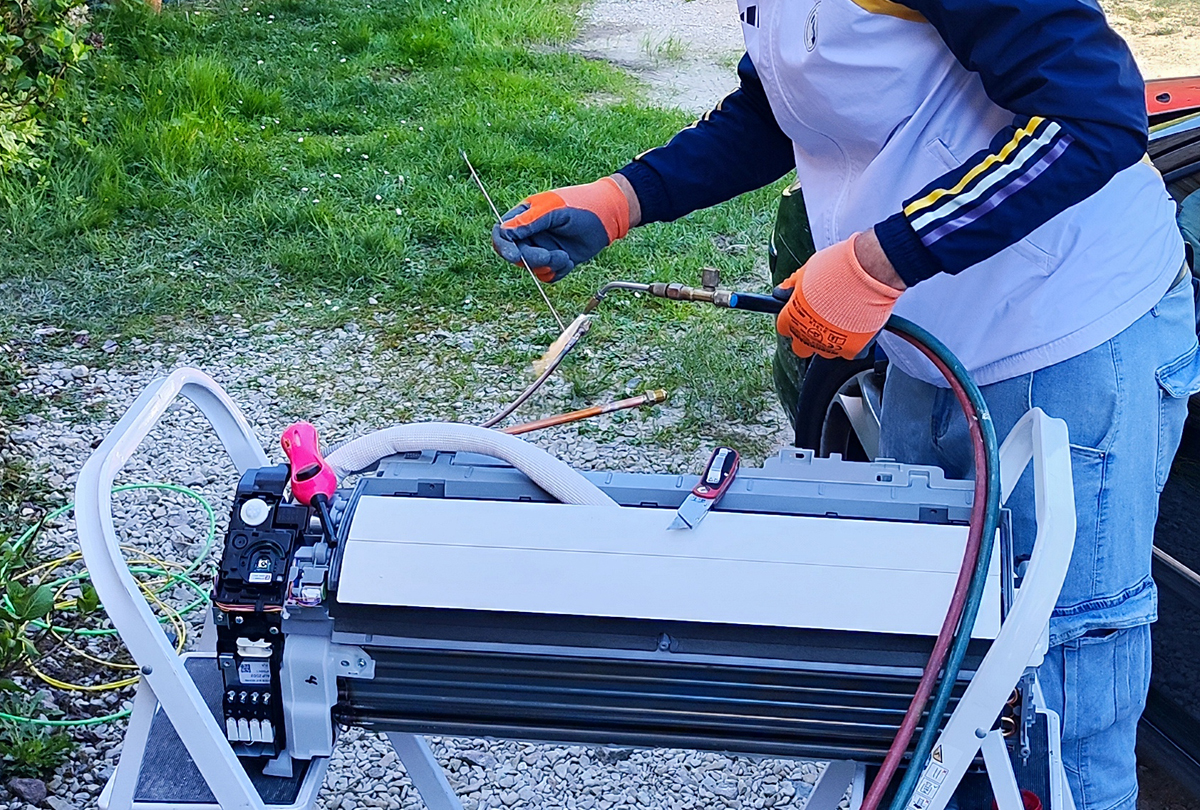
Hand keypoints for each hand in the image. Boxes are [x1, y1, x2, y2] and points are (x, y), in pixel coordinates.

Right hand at [492, 176, 633, 282]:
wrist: (609, 216)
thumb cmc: (582, 205)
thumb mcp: (554, 209)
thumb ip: (529, 221)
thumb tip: (504, 231)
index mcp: (525, 216)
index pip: (502, 234)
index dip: (503, 246)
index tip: (513, 255)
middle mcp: (531, 234)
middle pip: (516, 255)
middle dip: (532, 259)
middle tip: (548, 255)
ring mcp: (543, 248)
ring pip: (533, 268)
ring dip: (548, 266)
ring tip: (564, 256)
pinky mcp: (556, 261)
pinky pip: (548, 275)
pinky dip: (558, 272)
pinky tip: (569, 260)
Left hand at [775, 232, 903, 359]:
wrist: (869, 273)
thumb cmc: (839, 268)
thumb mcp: (808, 269)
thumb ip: (793, 284)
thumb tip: (783, 290)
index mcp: (793, 316)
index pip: (784, 327)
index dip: (793, 320)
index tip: (801, 315)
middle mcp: (808, 334)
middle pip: (801, 348)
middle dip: (809, 336)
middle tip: (822, 321)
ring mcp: (830, 344)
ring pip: (826, 351)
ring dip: (832, 339)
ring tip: (844, 321)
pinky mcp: (852, 349)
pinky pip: (850, 352)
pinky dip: (854, 343)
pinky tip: (858, 328)